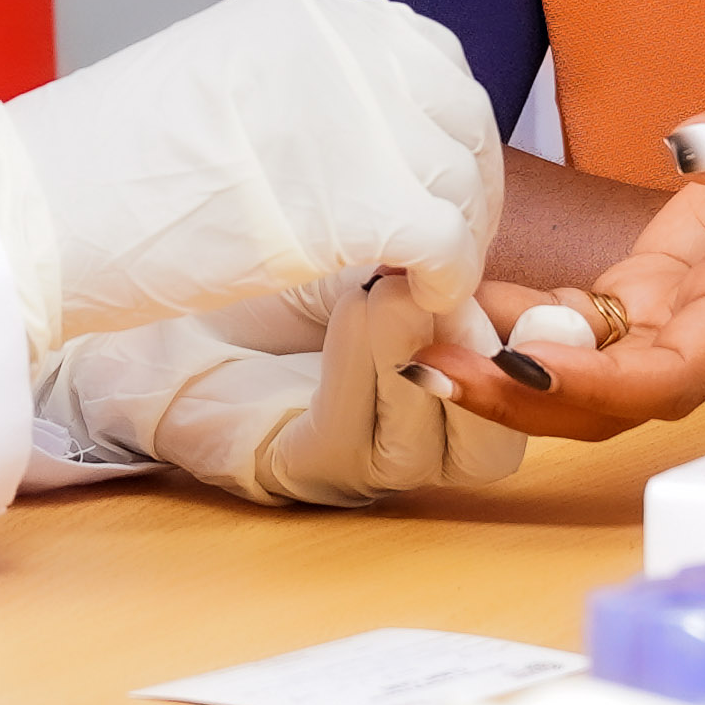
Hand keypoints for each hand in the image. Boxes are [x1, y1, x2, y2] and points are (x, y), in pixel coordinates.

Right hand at [0, 0, 502, 359]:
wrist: (35, 216)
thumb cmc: (95, 174)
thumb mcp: (207, 93)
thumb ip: (285, 100)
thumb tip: (350, 147)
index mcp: (301, 16)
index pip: (421, 55)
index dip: (434, 129)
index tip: (423, 186)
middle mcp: (341, 46)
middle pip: (457, 112)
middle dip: (462, 187)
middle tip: (436, 250)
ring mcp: (358, 114)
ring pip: (461, 178)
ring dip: (453, 241)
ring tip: (412, 287)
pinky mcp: (363, 197)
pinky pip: (446, 241)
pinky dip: (442, 280)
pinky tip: (406, 304)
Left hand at [39, 274, 529, 506]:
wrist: (157, 258)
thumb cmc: (268, 238)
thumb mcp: (377, 231)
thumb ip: (442, 254)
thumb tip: (507, 261)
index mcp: (448, 375)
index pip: (527, 399)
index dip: (546, 357)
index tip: (546, 301)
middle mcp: (409, 434)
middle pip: (492, 448)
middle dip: (490, 368)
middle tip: (461, 287)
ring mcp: (355, 462)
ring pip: (430, 449)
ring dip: (416, 355)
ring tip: (388, 285)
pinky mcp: (295, 473)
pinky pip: (354, 443)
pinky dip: (366, 369)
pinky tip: (355, 308)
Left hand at [426, 185, 704, 444]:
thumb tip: (689, 147)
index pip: (667, 378)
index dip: (593, 384)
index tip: (520, 362)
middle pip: (607, 399)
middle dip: (519, 396)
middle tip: (427, 362)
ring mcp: (673, 316)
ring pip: (582, 372)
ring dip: (502, 367)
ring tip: (418, 337)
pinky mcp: (649, 291)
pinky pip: (577, 324)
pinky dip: (517, 319)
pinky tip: (460, 297)